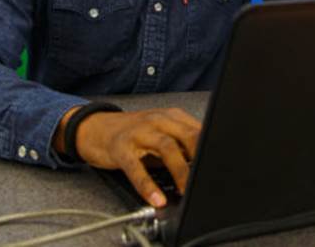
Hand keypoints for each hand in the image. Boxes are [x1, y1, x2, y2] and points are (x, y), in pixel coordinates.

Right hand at [73, 108, 201, 206]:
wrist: (95, 127)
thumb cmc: (133, 133)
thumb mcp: (161, 133)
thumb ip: (182, 145)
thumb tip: (205, 164)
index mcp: (172, 116)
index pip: (199, 130)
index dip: (211, 148)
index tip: (219, 165)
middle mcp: (157, 120)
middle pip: (187, 135)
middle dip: (200, 157)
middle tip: (206, 178)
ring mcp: (138, 132)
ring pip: (166, 147)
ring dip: (180, 170)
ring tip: (185, 190)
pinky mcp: (120, 148)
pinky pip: (136, 168)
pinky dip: (148, 185)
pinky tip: (156, 198)